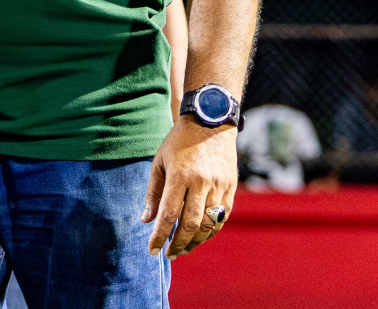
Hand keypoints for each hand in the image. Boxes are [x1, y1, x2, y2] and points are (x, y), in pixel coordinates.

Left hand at [143, 117, 237, 257]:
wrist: (211, 123)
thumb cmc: (178, 142)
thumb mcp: (159, 162)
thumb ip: (153, 193)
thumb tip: (147, 220)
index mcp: (180, 175)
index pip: (169, 214)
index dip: (159, 236)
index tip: (152, 250)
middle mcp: (201, 182)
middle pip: (190, 224)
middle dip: (178, 243)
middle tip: (169, 254)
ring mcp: (219, 186)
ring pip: (209, 224)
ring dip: (196, 241)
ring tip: (183, 249)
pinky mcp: (230, 187)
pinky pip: (222, 216)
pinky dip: (211, 230)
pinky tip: (201, 236)